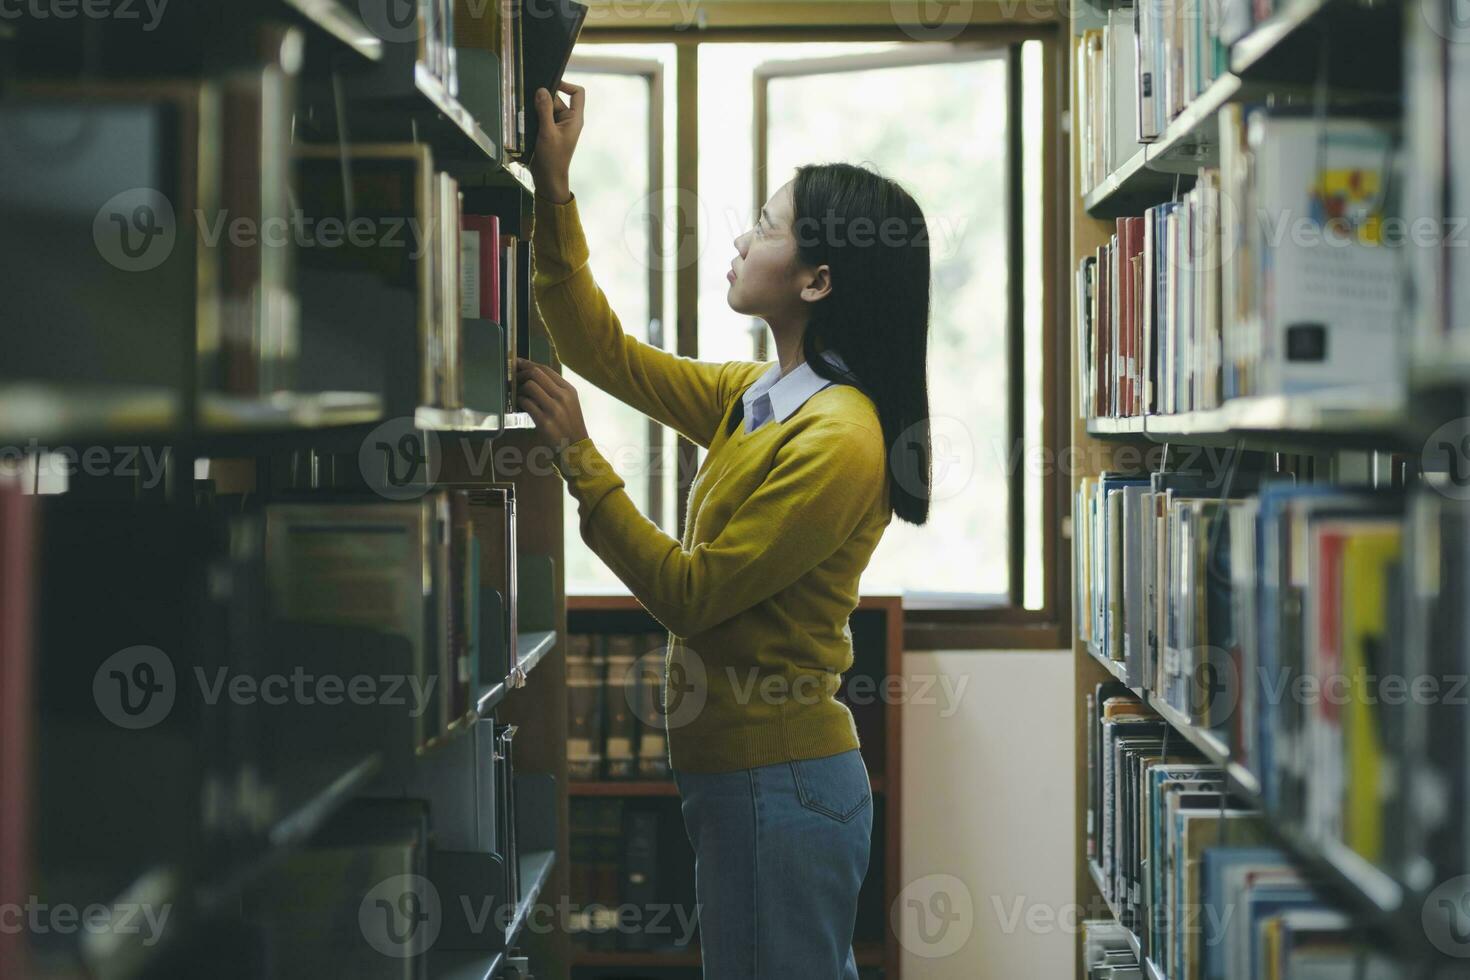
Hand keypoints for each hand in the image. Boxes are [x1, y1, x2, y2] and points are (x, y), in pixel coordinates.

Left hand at [516, 356, 589, 457]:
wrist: (576, 447)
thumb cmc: (570, 424)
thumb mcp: (569, 403)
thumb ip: (555, 389)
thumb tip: (532, 375)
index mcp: (569, 390)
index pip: (546, 369)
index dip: (528, 364)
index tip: (518, 363)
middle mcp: (563, 397)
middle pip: (536, 373)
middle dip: (521, 374)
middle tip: (515, 379)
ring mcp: (554, 409)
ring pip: (530, 386)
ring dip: (519, 389)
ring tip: (518, 395)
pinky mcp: (544, 421)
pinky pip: (526, 404)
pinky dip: (519, 402)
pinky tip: (520, 405)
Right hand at [529, 81, 583, 204]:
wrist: (548, 178)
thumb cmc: (552, 159)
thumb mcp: (547, 132)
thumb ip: (545, 110)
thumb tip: (542, 90)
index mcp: (574, 119)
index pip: (578, 93)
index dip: (566, 85)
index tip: (550, 85)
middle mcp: (568, 120)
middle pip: (557, 99)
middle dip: (544, 100)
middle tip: (530, 105)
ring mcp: (558, 126)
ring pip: (546, 108)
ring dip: (537, 109)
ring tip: (528, 117)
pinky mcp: (548, 131)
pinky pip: (541, 117)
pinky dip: (534, 117)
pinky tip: (526, 122)